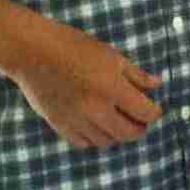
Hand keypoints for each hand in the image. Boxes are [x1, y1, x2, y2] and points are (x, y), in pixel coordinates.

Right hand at [7, 17, 162, 149]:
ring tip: (120, 123)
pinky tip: (97, 127)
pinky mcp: (60, 125)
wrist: (33, 52)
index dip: (154, 113)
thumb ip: (135, 74)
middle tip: (141, 122)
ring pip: (106, 141)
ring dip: (118, 135)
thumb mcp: (111, 55)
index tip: (155, 109)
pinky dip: (94, 138)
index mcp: (113, 89)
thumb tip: (156, 85)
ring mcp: (77, 120)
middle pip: (128, 133)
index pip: (145, 113)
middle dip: (139, 129)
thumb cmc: (74, 46)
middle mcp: (97, 109)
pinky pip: (83, 143)